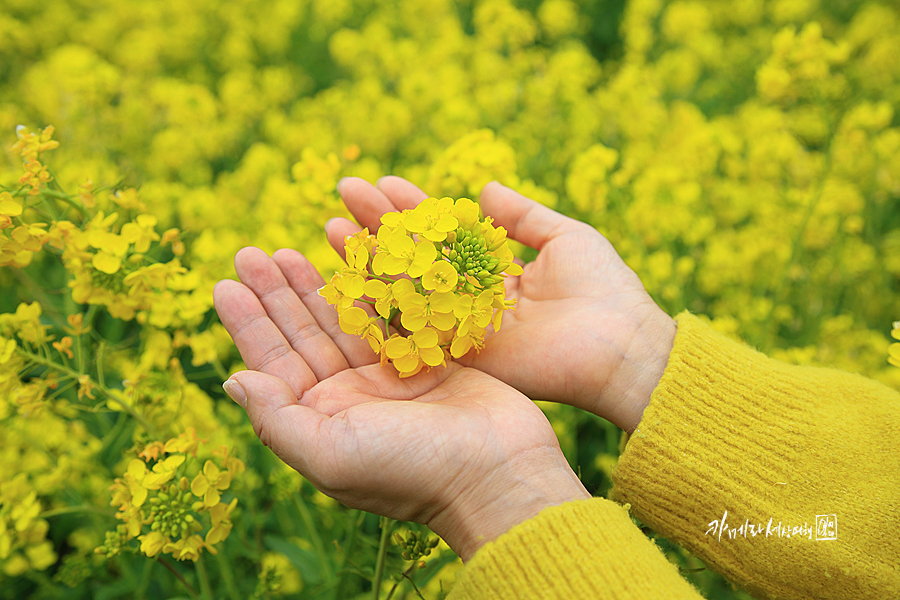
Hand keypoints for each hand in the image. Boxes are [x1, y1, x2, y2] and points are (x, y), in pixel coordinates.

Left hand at [213, 247, 589, 559]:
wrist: (499, 474)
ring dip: (318, 284)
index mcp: (322, 422)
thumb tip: (232, 380)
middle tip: (251, 252)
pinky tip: (352, 257)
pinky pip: (393, 312)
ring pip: (345, 319)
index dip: (248, 323)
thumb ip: (276, 419)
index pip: (274, 364)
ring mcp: (391, 377)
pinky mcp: (431, 358)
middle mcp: (352, 398)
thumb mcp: (331, 453)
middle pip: (305, 335)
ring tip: (288, 248)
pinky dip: (372, 284)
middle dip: (277, 294)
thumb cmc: (411, 470)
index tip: (225, 282)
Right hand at [327, 177, 676, 430]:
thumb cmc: (605, 290)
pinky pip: (412, 325)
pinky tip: (349, 271)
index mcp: (495, 274)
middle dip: (379, 224)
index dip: (412, 207)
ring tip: (331, 223)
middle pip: (415, 258)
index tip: (381, 180)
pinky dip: (381, 299)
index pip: (443, 234)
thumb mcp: (565, 237)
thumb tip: (483, 187)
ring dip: (369, 257)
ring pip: (405, 288)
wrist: (622, 347)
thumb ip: (522, 216)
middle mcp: (470, 301)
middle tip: (344, 191)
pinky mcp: (459, 356)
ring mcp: (461, 329)